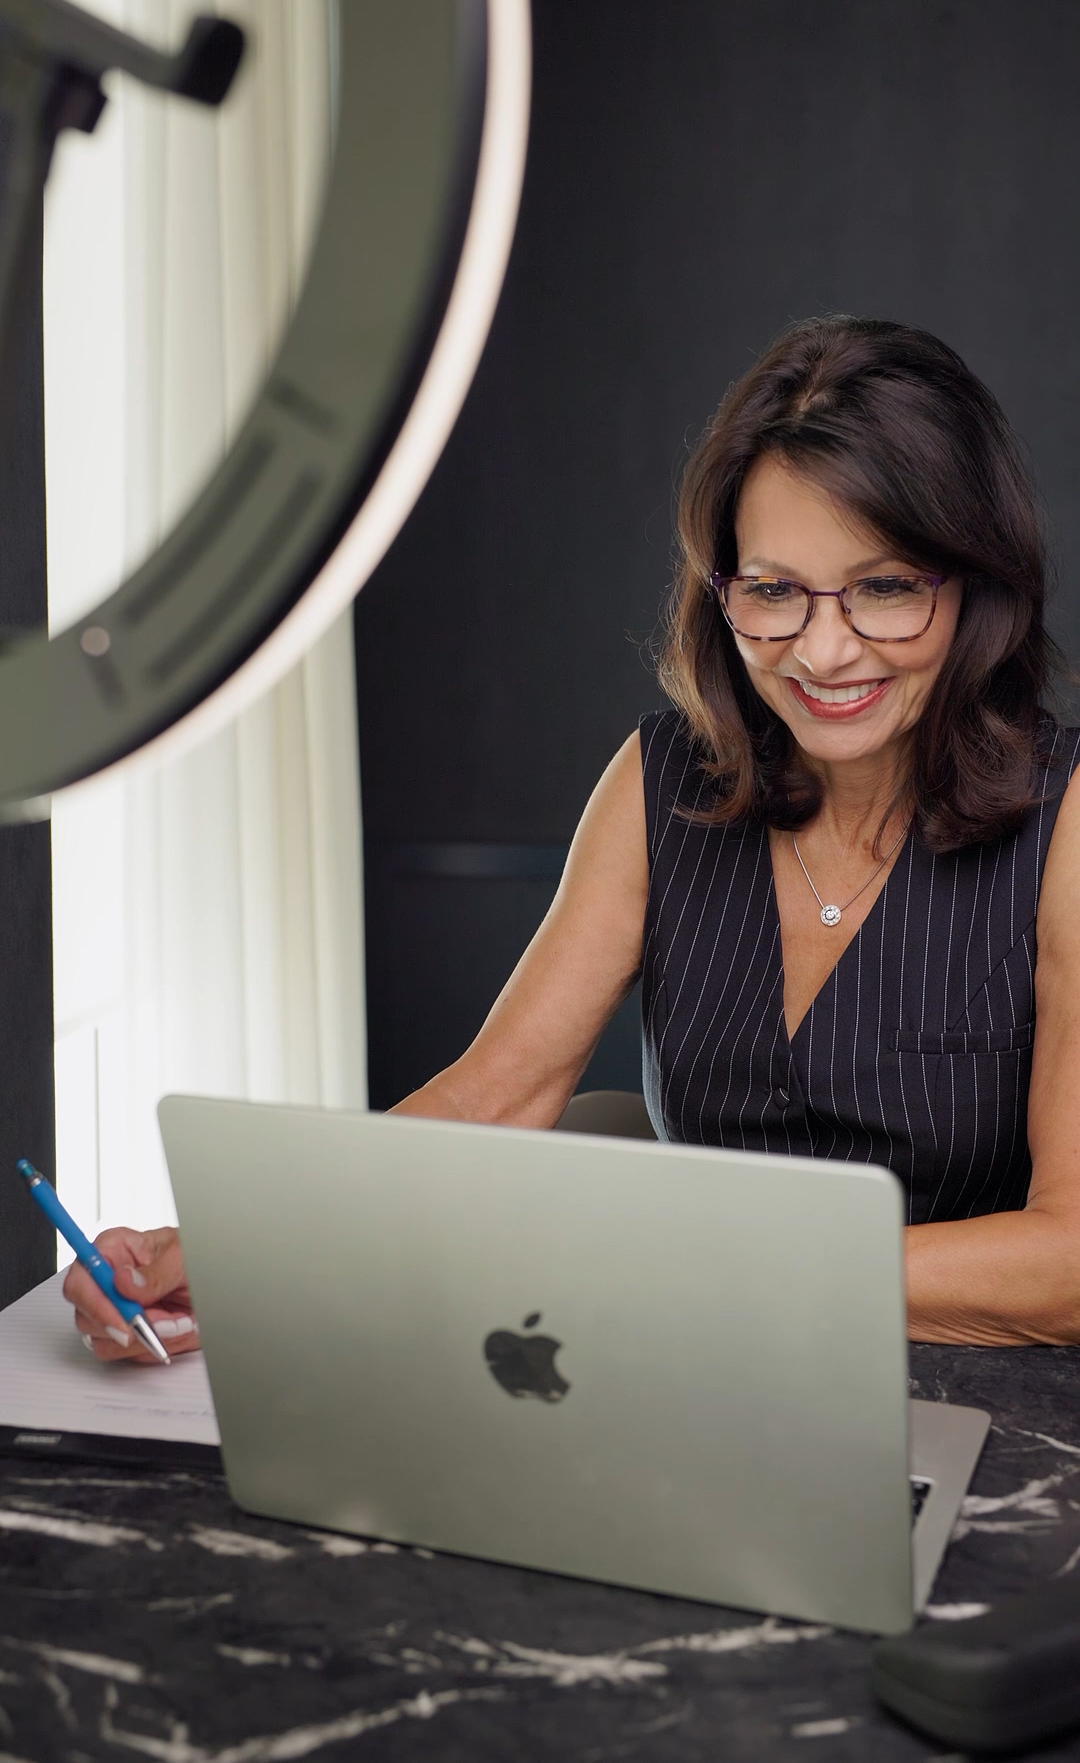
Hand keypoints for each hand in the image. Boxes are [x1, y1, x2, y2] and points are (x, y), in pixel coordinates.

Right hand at [62, 1226, 196, 1362]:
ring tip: (178, 1321)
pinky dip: (154, 1347)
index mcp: (114, 1250)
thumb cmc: (195, 1258)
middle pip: (86, 1318)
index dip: (95, 1305)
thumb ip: (155, 1273)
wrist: (215, 1283)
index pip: (80, 1281)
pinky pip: (127, 1354)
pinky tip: (175, 1329)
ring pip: (105, 1341)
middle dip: (129, 1327)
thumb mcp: (181, 1258)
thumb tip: (122, 1282)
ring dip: (146, 1339)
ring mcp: (114, 1310)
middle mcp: (107, 1282)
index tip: (124, 1322)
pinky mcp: (126, 1332)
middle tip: (166, 1322)